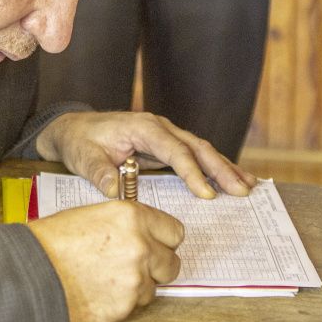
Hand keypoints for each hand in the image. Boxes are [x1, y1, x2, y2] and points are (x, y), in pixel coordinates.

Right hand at [29, 201, 183, 321]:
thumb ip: (126, 224)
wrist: (30, 272)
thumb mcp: (94, 215)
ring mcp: (135, 279)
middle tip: (133, 265)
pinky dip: (123, 301)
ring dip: (138, 285)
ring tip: (107, 278)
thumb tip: (145, 233)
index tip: (155, 244)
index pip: (175, 232)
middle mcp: (141, 246)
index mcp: (132, 217)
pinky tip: (100, 291)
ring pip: (154, 286)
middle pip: (172, 263)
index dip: (163, 239)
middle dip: (157, 265)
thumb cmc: (54, 240)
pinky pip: (136, 304)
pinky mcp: (125, 306)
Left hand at [35, 111, 256, 198]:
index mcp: (143, 127)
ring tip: (248, 187)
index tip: (206, 194)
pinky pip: (194, 156)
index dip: (192, 172)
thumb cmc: (80, 141)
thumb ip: (99, 172)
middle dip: (220, 169)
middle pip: (197, 147)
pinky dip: (214, 168)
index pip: (174, 149)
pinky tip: (233, 179)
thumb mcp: (84, 157)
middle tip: (241, 191)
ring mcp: (165, 136)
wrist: (73, 129)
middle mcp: (159, 128)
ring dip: (224, 168)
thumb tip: (113, 190)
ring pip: (201, 150)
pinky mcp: (165, 147)